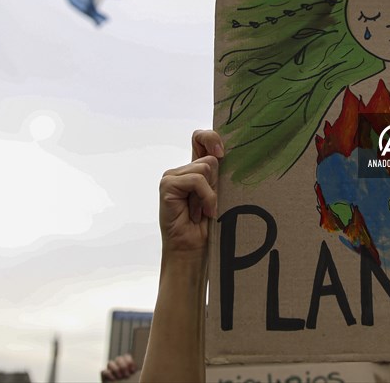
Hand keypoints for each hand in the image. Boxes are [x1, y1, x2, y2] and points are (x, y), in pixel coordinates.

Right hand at [100, 354, 136, 381]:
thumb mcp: (136, 378)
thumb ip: (138, 373)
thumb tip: (143, 371)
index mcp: (126, 364)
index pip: (126, 356)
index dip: (129, 361)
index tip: (133, 371)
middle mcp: (118, 366)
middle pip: (118, 358)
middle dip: (123, 366)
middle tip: (127, 375)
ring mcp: (110, 371)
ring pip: (110, 363)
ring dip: (116, 369)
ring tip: (120, 377)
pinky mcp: (104, 377)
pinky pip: (103, 371)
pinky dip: (108, 374)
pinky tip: (113, 379)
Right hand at [158, 130, 223, 258]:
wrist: (192, 250)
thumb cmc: (206, 226)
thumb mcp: (217, 194)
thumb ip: (216, 173)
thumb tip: (220, 153)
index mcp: (193, 170)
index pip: (199, 138)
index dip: (211, 138)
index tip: (222, 153)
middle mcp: (181, 171)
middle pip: (209, 158)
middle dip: (215, 183)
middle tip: (208, 205)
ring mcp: (172, 177)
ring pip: (204, 168)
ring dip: (210, 194)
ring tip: (203, 211)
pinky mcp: (167, 185)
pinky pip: (196, 179)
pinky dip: (205, 197)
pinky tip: (202, 213)